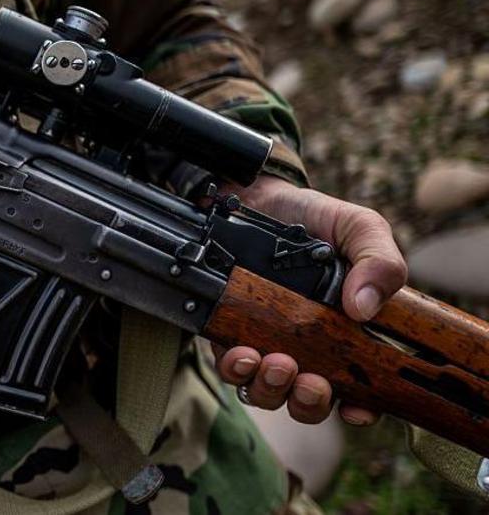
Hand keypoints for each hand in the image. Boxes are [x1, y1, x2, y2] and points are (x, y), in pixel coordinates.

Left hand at [210, 176, 406, 424]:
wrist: (256, 196)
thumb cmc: (314, 219)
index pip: (358, 389)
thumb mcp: (360, 230)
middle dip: (309, 402)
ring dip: (271, 389)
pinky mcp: (227, 333)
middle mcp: (306, 347)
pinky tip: (243, 353)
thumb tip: (365, 308)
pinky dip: (237, 370)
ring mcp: (264, 343)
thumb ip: (378, 262)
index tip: (356, 407)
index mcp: (347, 333)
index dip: (360, 408)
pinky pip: (230, 368)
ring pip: (266, 391)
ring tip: (276, 363)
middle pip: (308, 401)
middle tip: (310, 381)